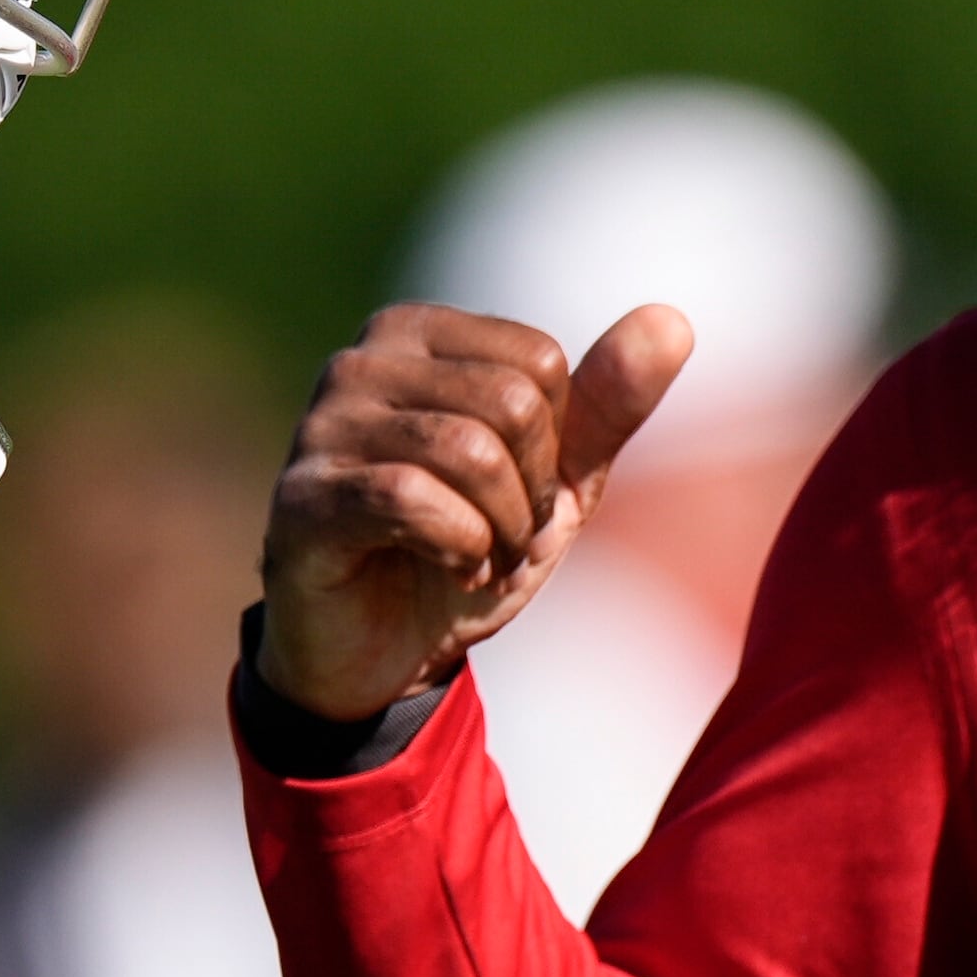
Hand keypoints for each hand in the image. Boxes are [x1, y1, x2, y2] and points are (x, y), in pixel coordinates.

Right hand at [258, 301, 692, 721]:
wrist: (379, 656)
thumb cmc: (464, 548)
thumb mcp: (555, 481)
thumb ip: (609, 403)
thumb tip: (673, 320)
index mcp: (417, 334)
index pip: (540, 362)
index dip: (553, 446)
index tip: (516, 492)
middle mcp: (360, 361)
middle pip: (513, 403)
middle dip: (530, 492)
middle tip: (499, 535)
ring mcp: (322, 425)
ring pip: (470, 450)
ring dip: (501, 529)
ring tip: (475, 555)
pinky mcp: (302, 497)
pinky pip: (412, 499)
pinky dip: (460, 548)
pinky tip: (450, 568)